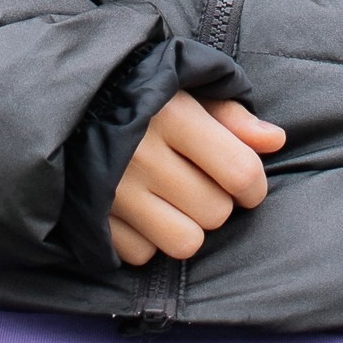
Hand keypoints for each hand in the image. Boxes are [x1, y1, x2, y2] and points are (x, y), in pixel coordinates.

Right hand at [108, 92, 284, 267]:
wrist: (67, 100)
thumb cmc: (141, 90)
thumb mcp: (187, 87)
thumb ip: (233, 115)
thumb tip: (275, 141)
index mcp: (174, 116)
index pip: (239, 171)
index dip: (255, 185)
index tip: (249, 184)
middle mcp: (145, 156)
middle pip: (215, 212)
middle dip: (220, 202)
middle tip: (205, 184)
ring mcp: (117, 192)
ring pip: (185, 242)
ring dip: (190, 227)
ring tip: (179, 201)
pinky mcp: (95, 219)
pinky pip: (145, 254)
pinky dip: (151, 240)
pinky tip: (146, 211)